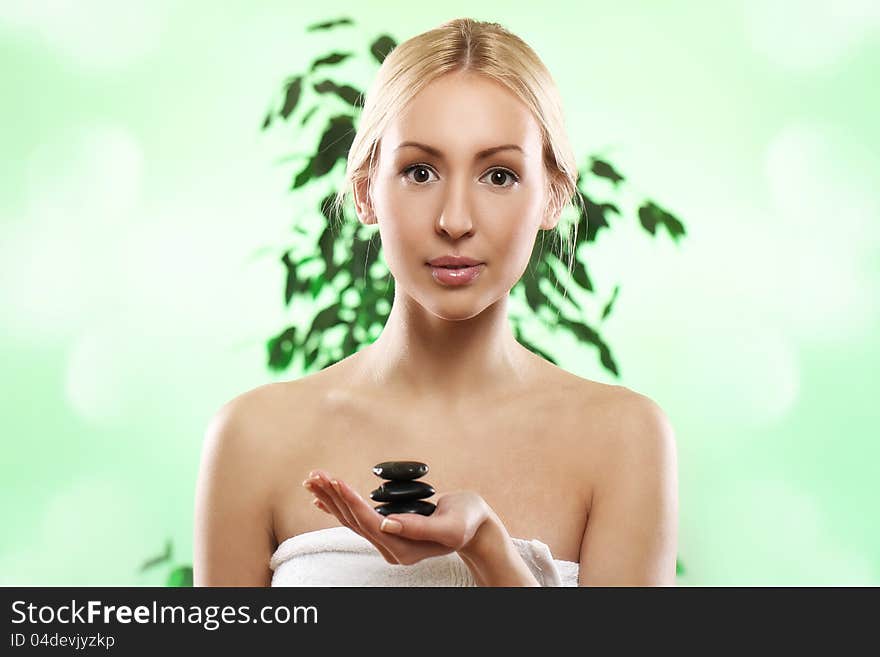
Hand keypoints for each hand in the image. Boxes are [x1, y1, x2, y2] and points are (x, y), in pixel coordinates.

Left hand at [302, 469, 490, 565]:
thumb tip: (387, 523)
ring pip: (351, 520)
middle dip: (333, 496)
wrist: (475, 527)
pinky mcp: (387, 531)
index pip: (370, 523)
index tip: (336, 480)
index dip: (351, 502)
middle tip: (314, 475)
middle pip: (354, 521)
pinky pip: (357, 518)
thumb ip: (419, 527)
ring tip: (312, 480)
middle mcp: (391, 548)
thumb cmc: (467, 521)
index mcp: (404, 549)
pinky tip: (321, 498)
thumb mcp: (450, 524)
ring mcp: (387, 542)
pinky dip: (339, 506)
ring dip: (331, 498)